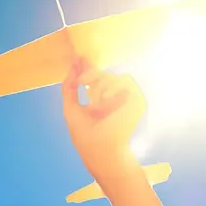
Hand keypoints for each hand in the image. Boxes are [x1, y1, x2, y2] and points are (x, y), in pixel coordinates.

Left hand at [61, 58, 146, 183]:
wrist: (98, 149)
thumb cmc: (84, 134)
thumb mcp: (71, 108)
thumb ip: (69, 89)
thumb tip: (71, 68)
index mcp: (99, 100)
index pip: (94, 78)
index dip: (87, 67)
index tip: (78, 57)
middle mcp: (113, 98)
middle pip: (103, 73)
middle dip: (90, 73)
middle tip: (81, 80)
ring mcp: (125, 99)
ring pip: (113, 76)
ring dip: (100, 84)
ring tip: (95, 99)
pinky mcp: (137, 100)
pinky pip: (126, 80)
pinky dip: (113, 87)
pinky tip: (105, 99)